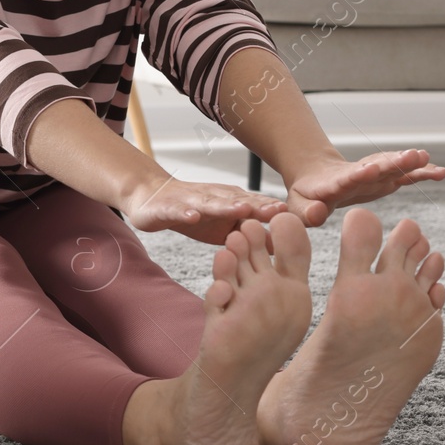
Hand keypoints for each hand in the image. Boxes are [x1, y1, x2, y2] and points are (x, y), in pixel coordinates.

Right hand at [121, 172, 289, 244]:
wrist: (151, 197)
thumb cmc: (192, 213)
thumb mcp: (222, 227)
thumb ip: (247, 234)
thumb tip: (280, 247)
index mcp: (229, 203)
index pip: (254, 207)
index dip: (272, 211)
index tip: (294, 217)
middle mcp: (214, 198)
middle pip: (237, 202)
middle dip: (257, 206)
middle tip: (276, 211)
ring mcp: (191, 201)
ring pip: (210, 203)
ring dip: (226, 205)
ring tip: (242, 209)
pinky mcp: (169, 207)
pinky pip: (178, 210)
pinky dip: (186, 212)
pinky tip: (194, 217)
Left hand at [285, 149, 444, 226]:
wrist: (317, 178)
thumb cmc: (306, 197)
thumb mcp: (298, 207)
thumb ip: (306, 212)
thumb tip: (317, 214)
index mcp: (335, 183)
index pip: (348, 177)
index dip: (359, 174)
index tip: (372, 169)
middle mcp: (358, 174)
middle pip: (376, 166)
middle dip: (393, 162)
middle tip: (412, 156)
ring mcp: (373, 174)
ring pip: (393, 166)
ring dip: (409, 163)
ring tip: (426, 158)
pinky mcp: (384, 178)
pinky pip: (405, 175)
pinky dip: (421, 173)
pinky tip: (440, 172)